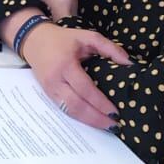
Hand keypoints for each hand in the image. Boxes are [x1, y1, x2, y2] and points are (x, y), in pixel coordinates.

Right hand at [16, 21, 130, 129]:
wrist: (34, 40)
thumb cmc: (63, 39)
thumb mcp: (87, 37)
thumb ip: (109, 48)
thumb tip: (129, 63)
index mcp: (65, 65)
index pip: (84, 88)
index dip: (100, 102)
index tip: (115, 112)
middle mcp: (55, 80)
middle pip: (76, 105)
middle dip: (96, 118)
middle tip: (114, 125)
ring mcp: (49, 89)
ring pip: (69, 110)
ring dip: (88, 121)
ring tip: (106, 126)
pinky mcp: (48, 94)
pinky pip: (64, 109)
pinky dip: (79, 117)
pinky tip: (92, 120)